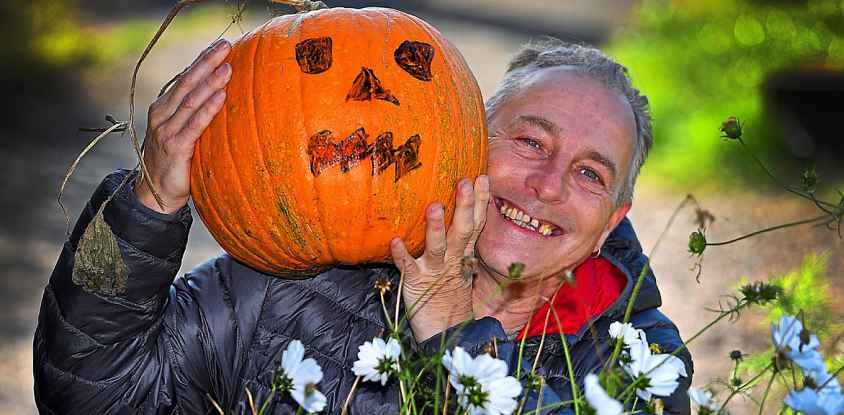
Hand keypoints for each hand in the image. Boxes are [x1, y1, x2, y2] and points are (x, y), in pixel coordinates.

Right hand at [134, 39, 231, 213]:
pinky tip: (221, 97)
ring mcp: (166, 131)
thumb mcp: (182, 133)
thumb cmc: (175, 161)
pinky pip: (194, 125)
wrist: (156, 194)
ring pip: (190, 101)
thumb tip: (221, 97)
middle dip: (207, 63)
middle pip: (186, 83)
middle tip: (225, 46)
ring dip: (210, 83)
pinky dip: (208, 109)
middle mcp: (161, 115)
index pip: (184, 78)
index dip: (201, 60)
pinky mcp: (175, 147)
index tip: (220, 44)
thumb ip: (194, 115)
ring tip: (227, 68)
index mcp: (163, 108)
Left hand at [391, 175, 489, 341]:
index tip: (483, 176)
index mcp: (463, 255)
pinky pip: (408, 267)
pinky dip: (401, 254)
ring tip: (433, 206)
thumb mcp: (459, 268)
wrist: (443, 333)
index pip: (475, 225)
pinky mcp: (415, 284)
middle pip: (462, 231)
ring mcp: (433, 272)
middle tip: (464, 182)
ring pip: (438, 247)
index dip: (481, 202)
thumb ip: (458, 245)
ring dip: (435, 227)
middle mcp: (451, 261)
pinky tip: (394, 241)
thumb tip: (459, 218)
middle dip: (465, 206)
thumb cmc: (447, 296)